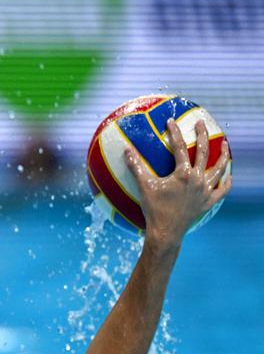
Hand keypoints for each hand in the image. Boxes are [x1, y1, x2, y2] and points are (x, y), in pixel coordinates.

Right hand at [125, 118, 230, 247]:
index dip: (174, 132)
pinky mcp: (208, 202)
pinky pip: (222, 190)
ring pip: (219, 168)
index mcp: (183, 173)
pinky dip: (226, 182)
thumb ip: (135, 167)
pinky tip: (228, 176)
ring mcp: (205, 190)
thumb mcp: (143, 186)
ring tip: (225, 144)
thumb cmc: (154, 209)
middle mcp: (198, 179)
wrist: (166, 232)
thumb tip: (126, 150)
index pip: (180, 147)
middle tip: (200, 123)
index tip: (170, 121)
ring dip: (223, 155)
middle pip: (204, 152)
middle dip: (202, 135)